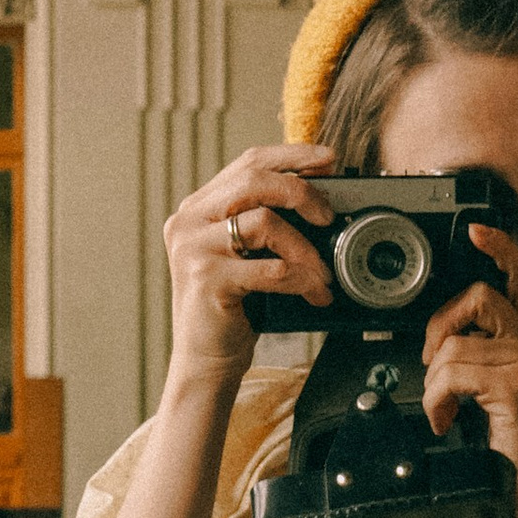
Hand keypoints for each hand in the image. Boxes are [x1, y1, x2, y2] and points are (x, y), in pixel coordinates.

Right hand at [163, 145, 335, 383]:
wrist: (205, 361)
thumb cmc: (232, 310)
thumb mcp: (245, 256)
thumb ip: (263, 222)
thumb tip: (317, 197)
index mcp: (198, 208)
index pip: (248, 162)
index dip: (292, 156)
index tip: (328, 160)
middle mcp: (189, 221)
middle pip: (255, 180)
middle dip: (302, 192)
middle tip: (327, 216)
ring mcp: (194, 248)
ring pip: (265, 222)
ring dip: (305, 248)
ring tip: (322, 273)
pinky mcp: (206, 278)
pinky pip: (271, 268)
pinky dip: (302, 280)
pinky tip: (314, 294)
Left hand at [421, 225, 517, 517]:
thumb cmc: (507, 447)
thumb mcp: (486, 392)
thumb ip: (472, 361)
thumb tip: (436, 348)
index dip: (499, 248)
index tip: (476, 231)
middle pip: (479, 296)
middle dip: (440, 326)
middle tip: (433, 362)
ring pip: (453, 347)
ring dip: (434, 385)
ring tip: (445, 411)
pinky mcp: (514, 384)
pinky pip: (451, 373)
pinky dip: (436, 401)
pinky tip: (447, 421)